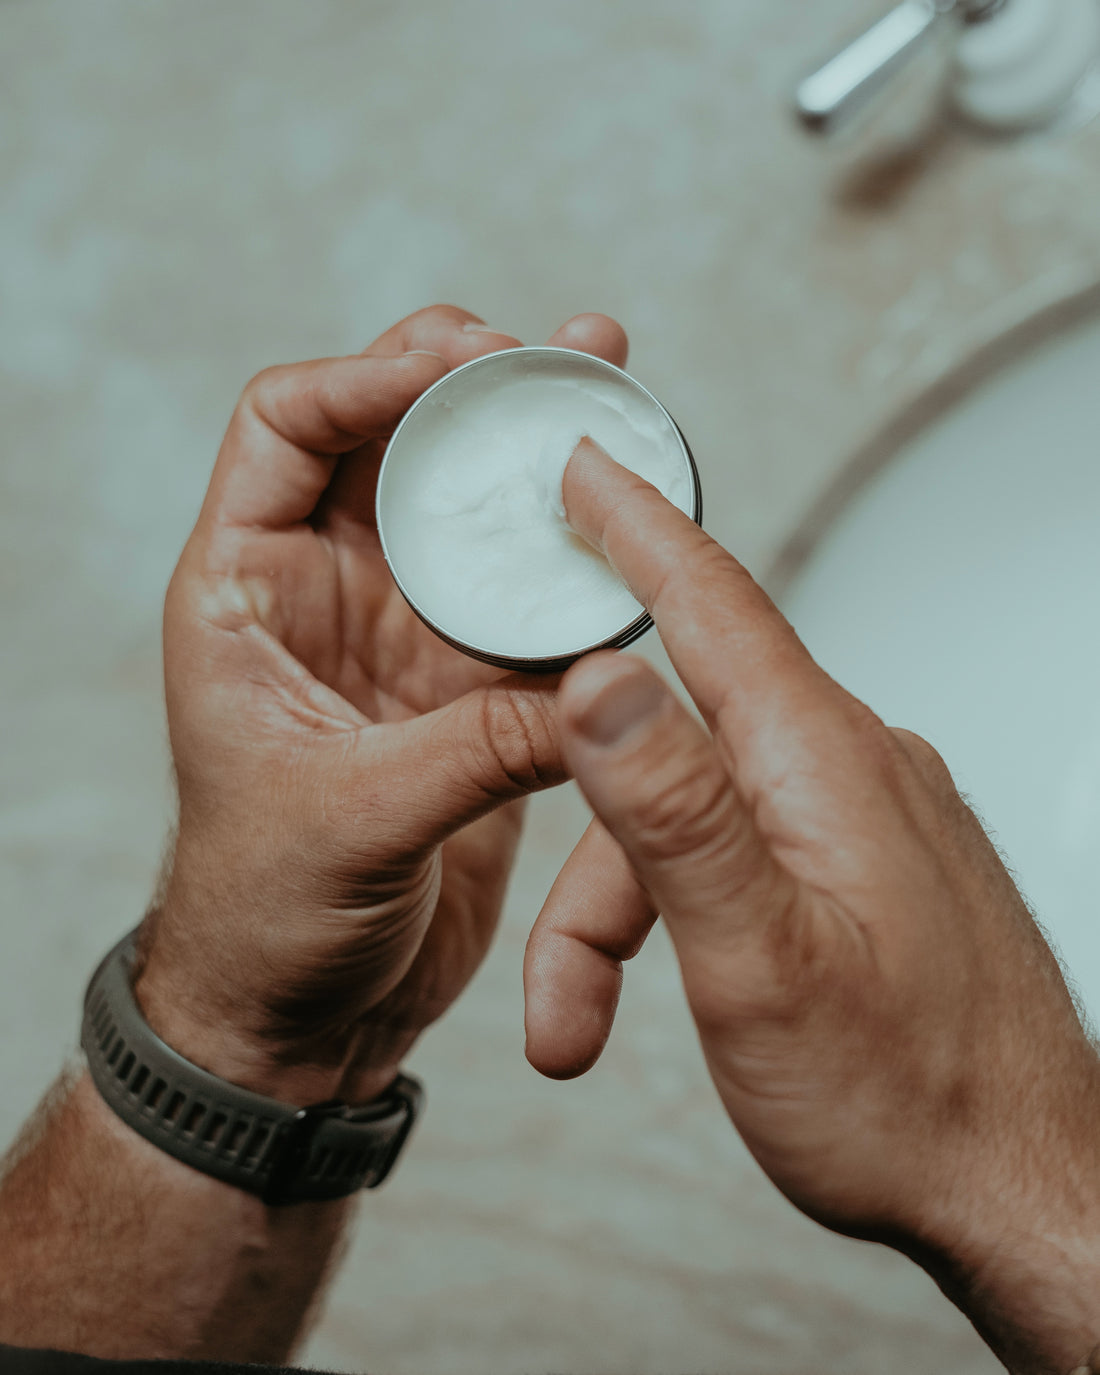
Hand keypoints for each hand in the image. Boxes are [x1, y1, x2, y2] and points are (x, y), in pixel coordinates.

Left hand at [134, 306, 646, 1105]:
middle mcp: (325, 595)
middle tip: (544, 348)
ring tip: (601, 372)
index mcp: (246, 594)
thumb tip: (597, 696)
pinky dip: (575, 554)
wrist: (299, 1012)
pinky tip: (629, 512)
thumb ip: (476, 750)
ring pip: (467, 508)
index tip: (459, 363)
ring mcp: (403, 636)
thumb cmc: (266, 917)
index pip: (287, 426)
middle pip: (389, 439)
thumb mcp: (353, 822)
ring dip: (529, 446)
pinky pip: (526, 597)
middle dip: (465, 381)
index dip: (366, 377)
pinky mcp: (468, 689)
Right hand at [524, 439, 1099, 1372]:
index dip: (635, 524)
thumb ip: (674, 808)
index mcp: (821, 757)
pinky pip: (747, 847)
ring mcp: (864, 815)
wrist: (1027, 1190)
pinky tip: (685, 990)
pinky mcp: (868, 864)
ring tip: (605, 1048)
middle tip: (559, 991)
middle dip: (594, 872)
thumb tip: (600, 675)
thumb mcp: (757, 958)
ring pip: (699, 819)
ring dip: (631, 924)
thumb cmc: (905, 1099)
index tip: (585, 461)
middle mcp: (850, 763)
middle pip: (672, 751)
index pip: (710, 600)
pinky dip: (688, 914)